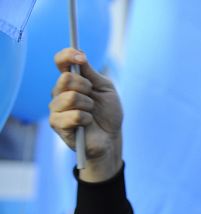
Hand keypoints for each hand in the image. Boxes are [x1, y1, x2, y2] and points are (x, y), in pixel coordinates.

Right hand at [49, 47, 122, 182]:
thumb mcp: (105, 89)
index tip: (81, 57)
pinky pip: (73, 115)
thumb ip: (92, 73)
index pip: (61, 61)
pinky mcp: (56, 124)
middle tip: (93, 98)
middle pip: (66, 78)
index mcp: (70, 81)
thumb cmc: (108, 113)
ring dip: (88, 105)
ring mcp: (56, 108)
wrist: (110, 138)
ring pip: (70, 97)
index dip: (68, 56)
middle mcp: (59, 92)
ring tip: (91, 112)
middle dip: (86, 87)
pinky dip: (86, 119)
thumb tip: (80, 54)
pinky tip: (87, 123)